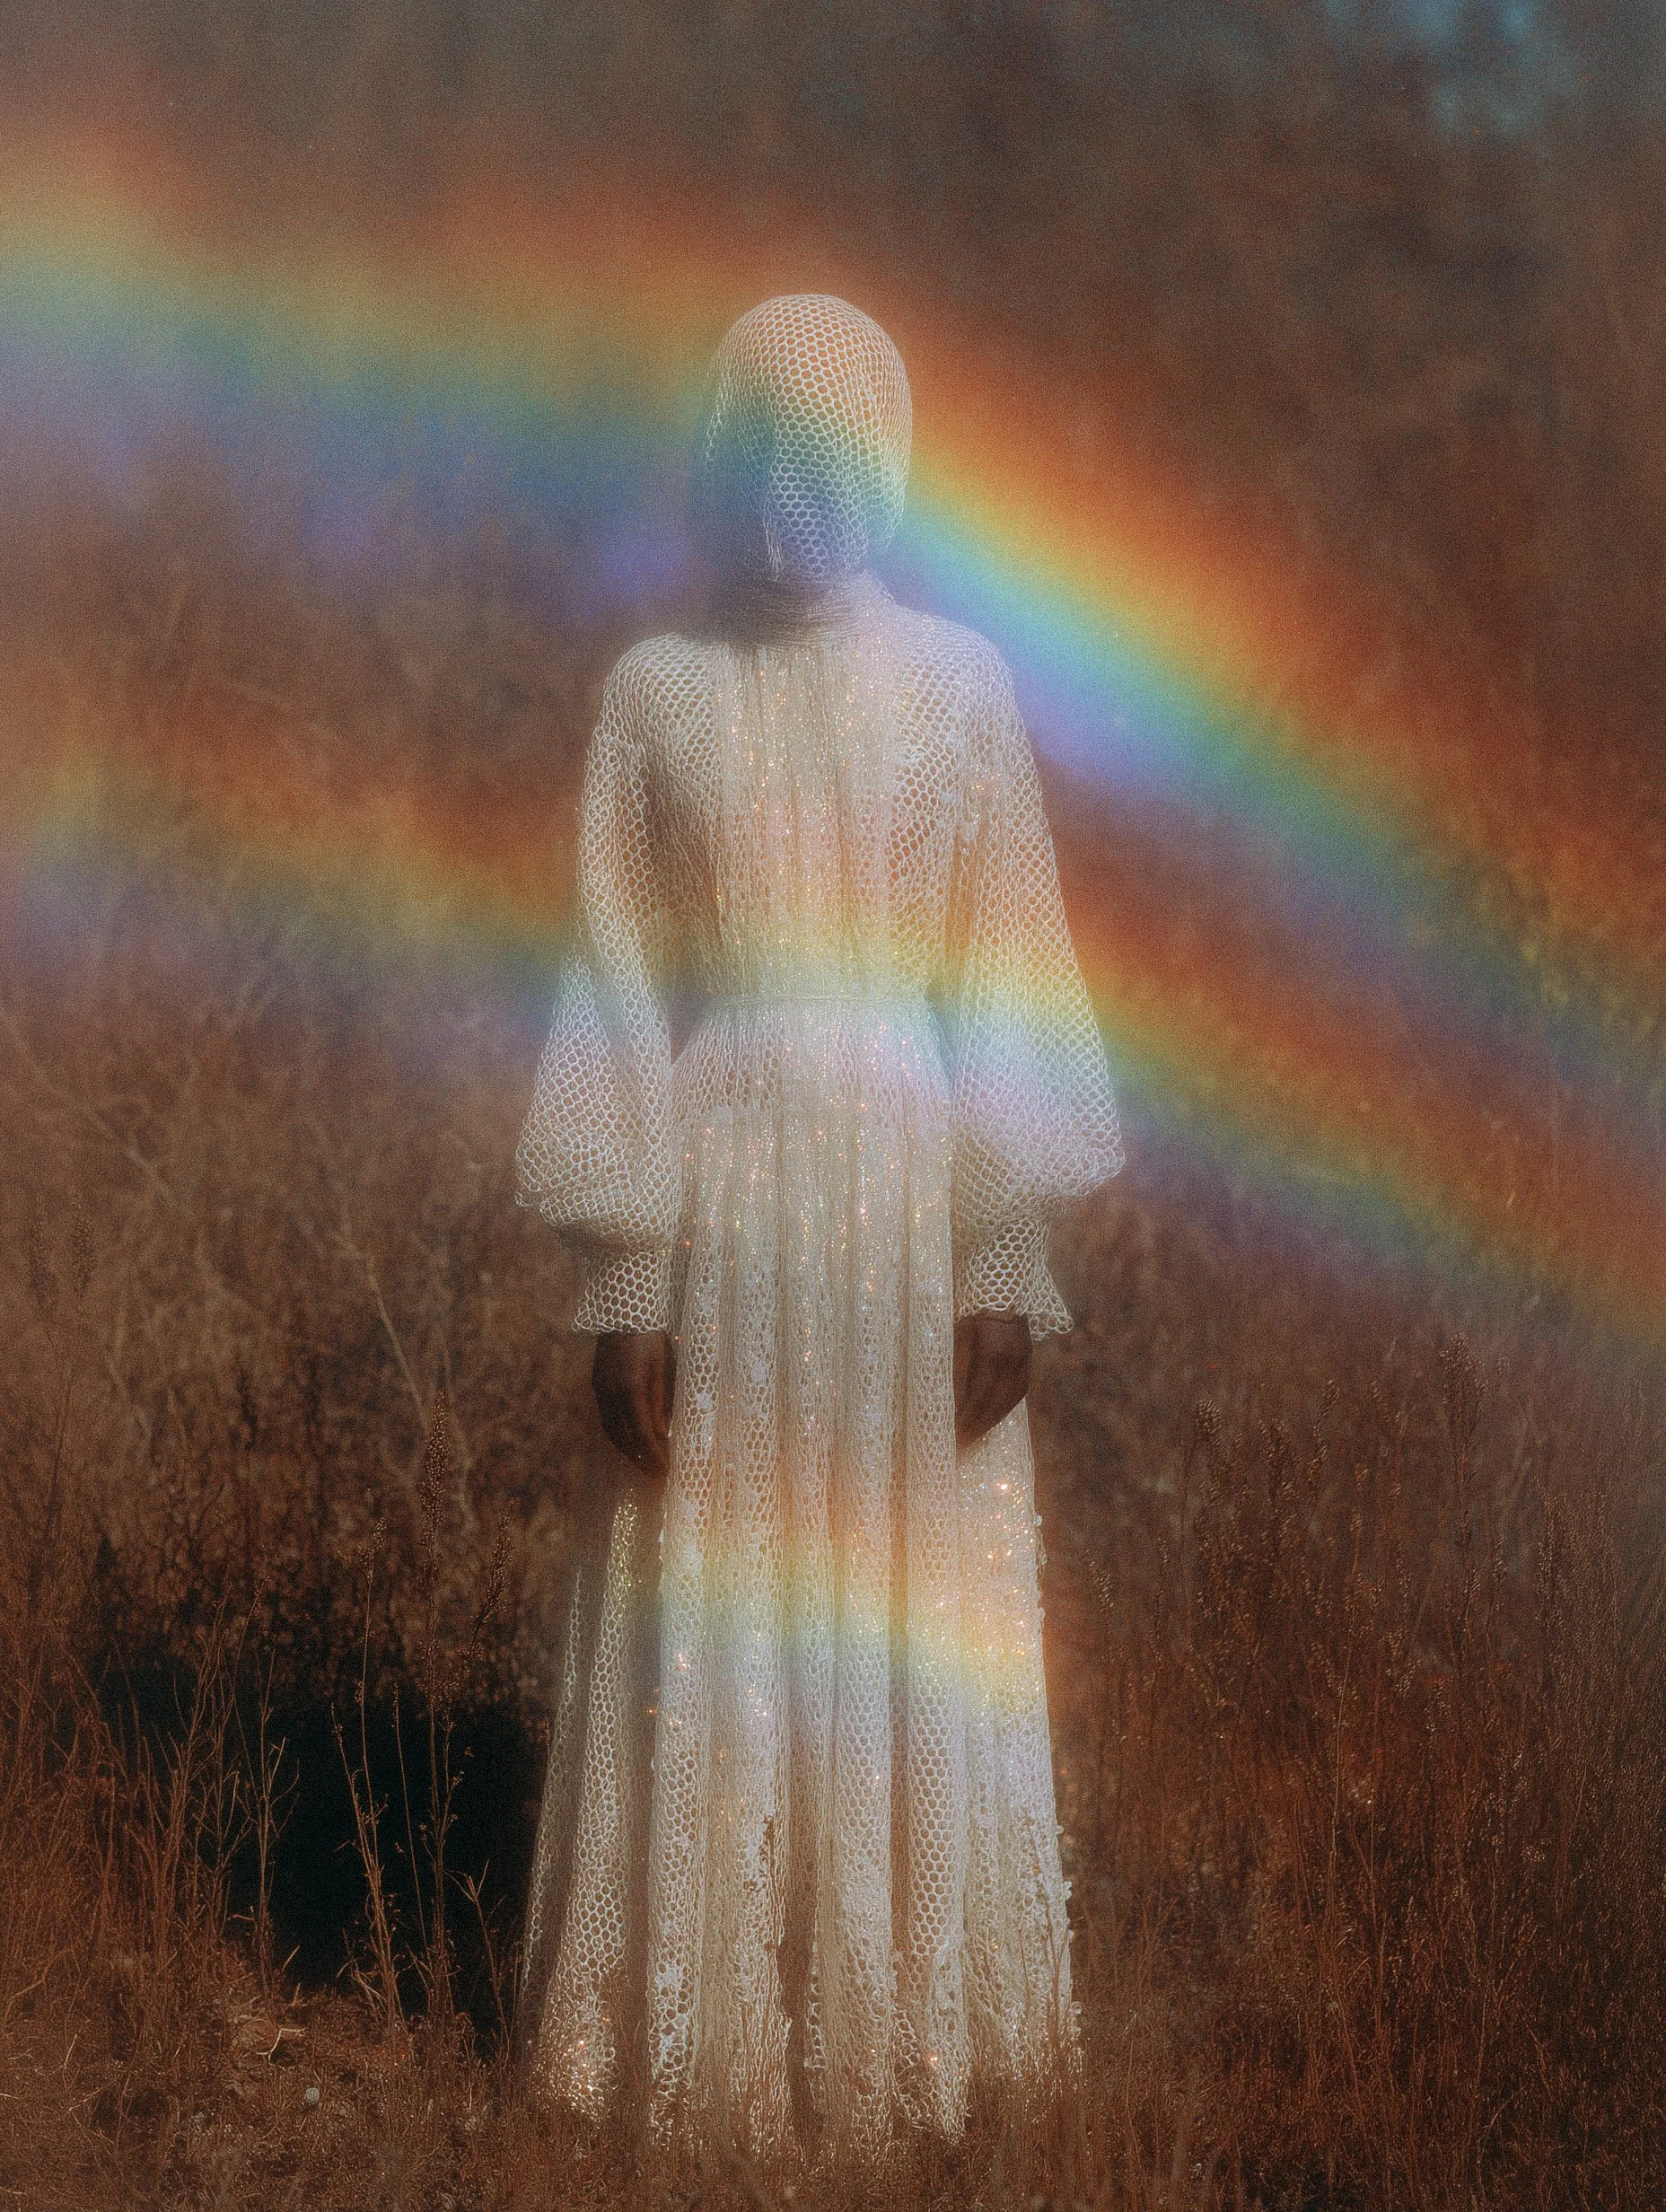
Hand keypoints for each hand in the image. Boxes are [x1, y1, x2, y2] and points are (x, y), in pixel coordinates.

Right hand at [592, 1331, 676, 1476]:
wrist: (623, 1311)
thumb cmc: (652, 1337)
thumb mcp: (665, 1368)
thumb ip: (662, 1402)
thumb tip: (662, 1433)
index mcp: (631, 1389)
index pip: (643, 1434)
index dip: (654, 1456)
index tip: (665, 1472)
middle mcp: (610, 1394)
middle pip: (623, 1439)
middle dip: (640, 1460)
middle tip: (656, 1474)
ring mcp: (600, 1390)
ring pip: (611, 1432)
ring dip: (628, 1450)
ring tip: (645, 1462)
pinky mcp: (596, 1385)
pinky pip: (607, 1419)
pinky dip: (620, 1435)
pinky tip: (632, 1439)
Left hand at [953, 1310, 1031, 1449]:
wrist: (1001, 1297)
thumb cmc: (970, 1316)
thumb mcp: (957, 1336)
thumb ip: (955, 1369)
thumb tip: (949, 1403)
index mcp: (993, 1353)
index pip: (977, 1395)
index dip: (964, 1417)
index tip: (950, 1433)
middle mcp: (1012, 1362)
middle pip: (993, 1405)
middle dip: (974, 1427)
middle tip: (958, 1444)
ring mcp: (1023, 1365)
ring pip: (1006, 1404)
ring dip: (987, 1424)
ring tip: (970, 1438)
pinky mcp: (1028, 1366)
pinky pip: (1015, 1396)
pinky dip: (1000, 1412)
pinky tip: (988, 1421)